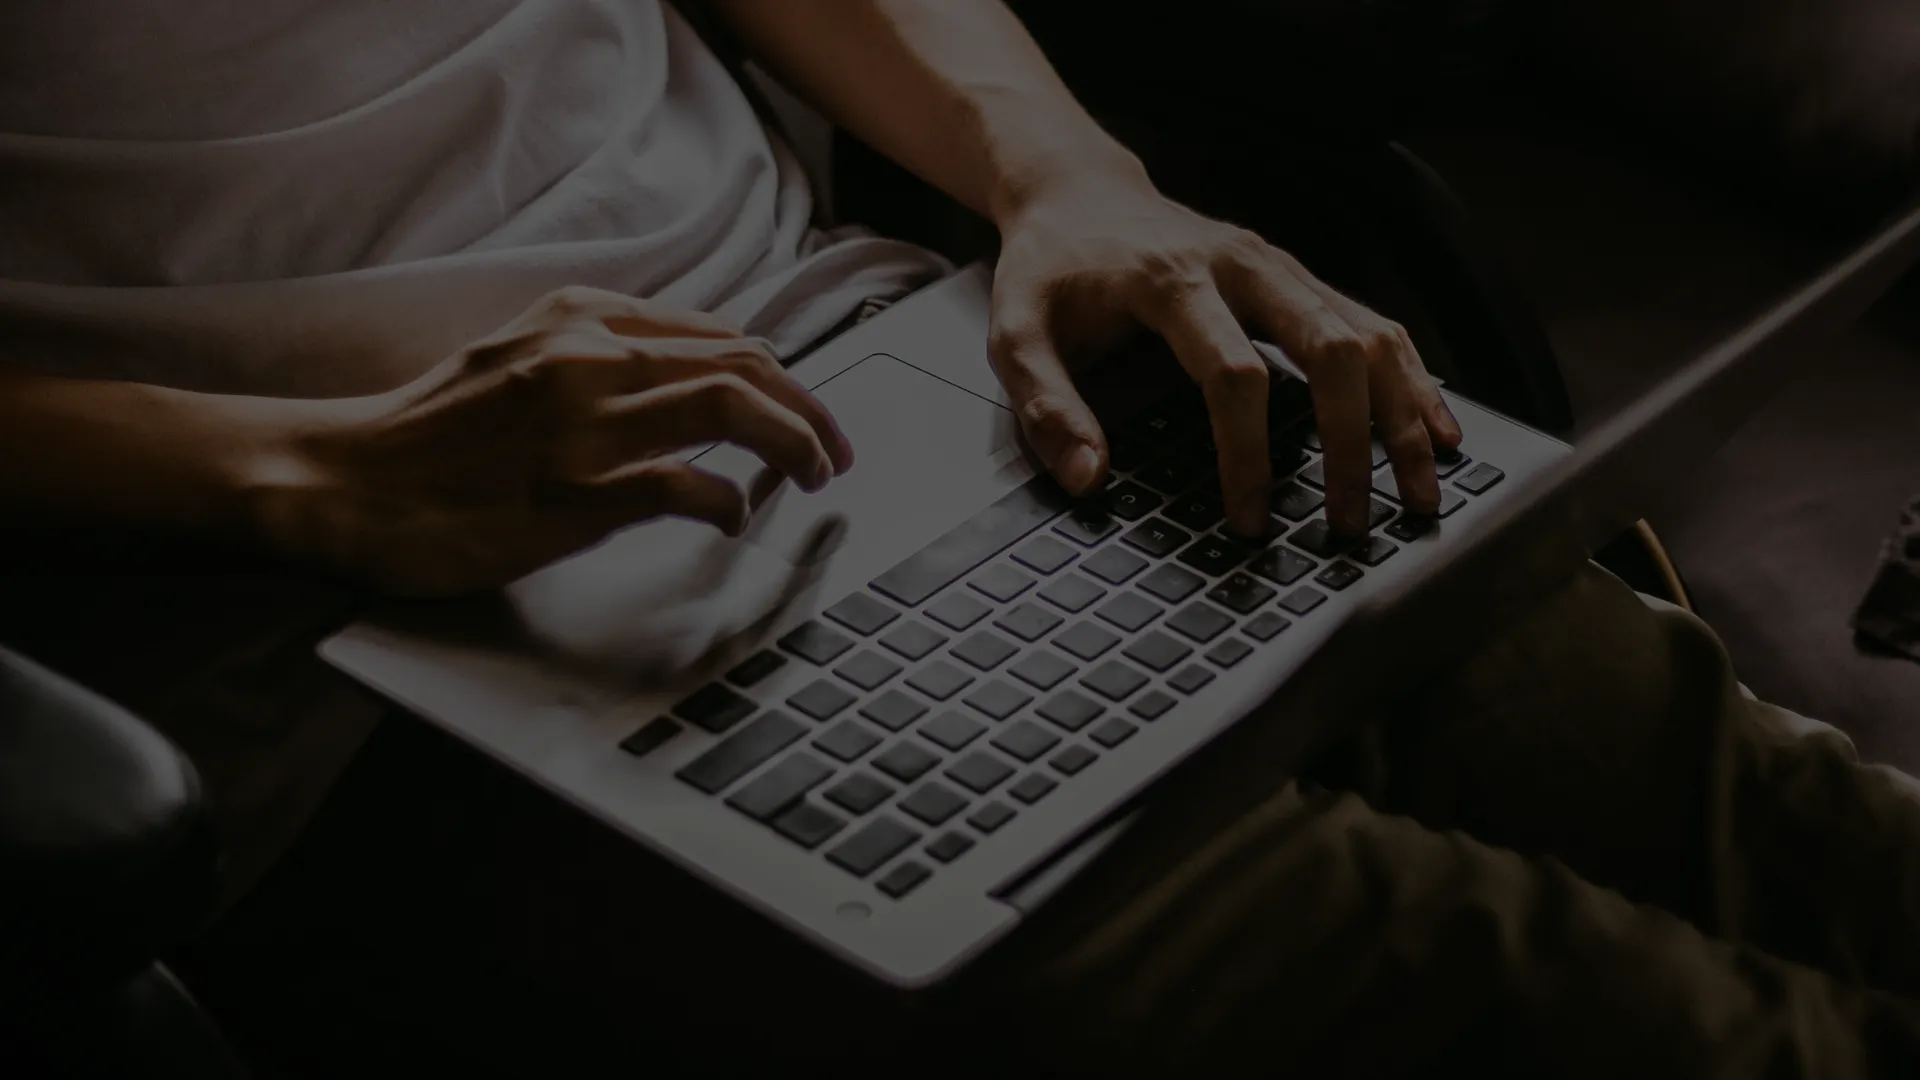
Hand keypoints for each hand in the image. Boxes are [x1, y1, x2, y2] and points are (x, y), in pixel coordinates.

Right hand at [253, 287, 853, 595]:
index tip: (805, 411)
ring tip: (812, 477)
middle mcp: (589, 357)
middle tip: (835, 452)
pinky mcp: (573, 490)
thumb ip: (596, 361)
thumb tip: (681, 386)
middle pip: (744, 362)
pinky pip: (685, 484)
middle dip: (810, 408)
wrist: (340, 482)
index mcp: (580, 320)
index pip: (718, 334)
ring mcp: (583, 423)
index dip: (780, 376)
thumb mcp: (517, 361)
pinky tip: (734, 519)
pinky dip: (728, 502)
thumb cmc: (427, 435)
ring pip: (730, 405)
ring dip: (792, 443)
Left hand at [988, 176, 1460, 537]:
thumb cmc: (1051, 270)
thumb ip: (1046, 407)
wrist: (1078, 193)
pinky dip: (1414, 382)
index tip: (1248, 519)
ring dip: (1401, 417)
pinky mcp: (1302, 280)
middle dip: (1351, 440)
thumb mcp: (1016, 333)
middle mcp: (1245, 266)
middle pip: (1329, 346)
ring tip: (1418, 494)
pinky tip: (1436, 435)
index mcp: (1173, 281)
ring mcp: (1283, 269)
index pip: (1232, 373)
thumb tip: (1089, 481)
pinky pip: (1377, 325)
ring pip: (1370, 334)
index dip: (1247, 453)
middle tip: (1350, 523)